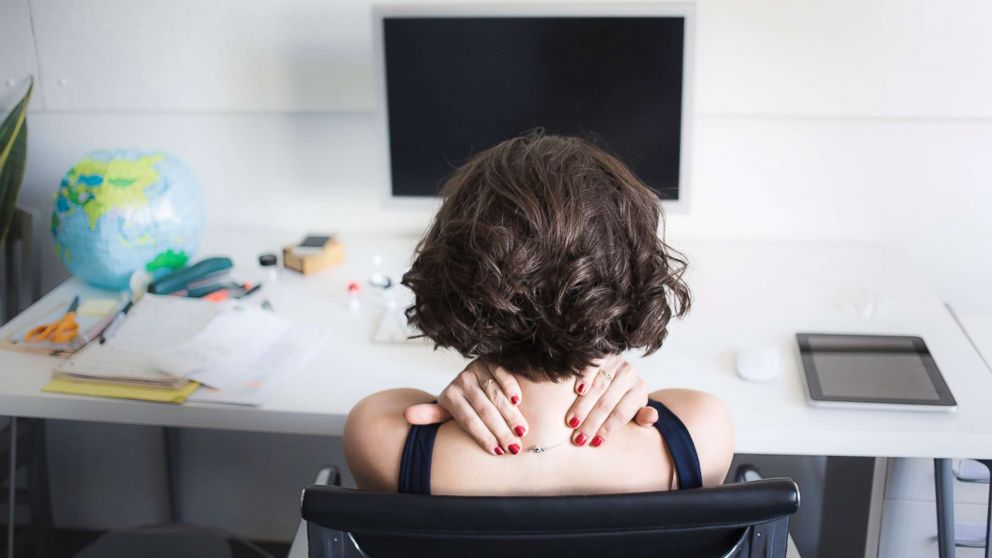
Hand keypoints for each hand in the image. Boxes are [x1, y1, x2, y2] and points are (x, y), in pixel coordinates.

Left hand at [404, 359, 527, 455]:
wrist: (471, 375)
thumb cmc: (461, 401)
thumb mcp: (446, 409)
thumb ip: (431, 415)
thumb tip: (406, 415)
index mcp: (449, 396)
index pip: (468, 421)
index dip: (483, 437)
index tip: (497, 452)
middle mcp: (461, 381)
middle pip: (485, 411)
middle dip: (501, 431)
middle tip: (515, 448)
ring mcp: (476, 369)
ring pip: (495, 395)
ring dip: (510, 414)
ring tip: (521, 432)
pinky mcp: (490, 361)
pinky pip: (502, 374)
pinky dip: (510, 387)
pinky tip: (518, 401)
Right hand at [564, 355, 657, 447]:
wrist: (619, 370)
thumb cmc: (623, 398)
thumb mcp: (635, 409)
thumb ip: (642, 417)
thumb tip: (652, 417)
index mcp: (639, 389)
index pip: (621, 414)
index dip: (607, 429)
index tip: (594, 443)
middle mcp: (629, 373)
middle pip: (607, 403)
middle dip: (591, 423)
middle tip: (578, 439)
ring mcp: (615, 362)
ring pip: (597, 387)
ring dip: (583, 406)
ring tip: (571, 422)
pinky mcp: (601, 354)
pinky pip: (590, 368)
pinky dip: (584, 379)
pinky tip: (577, 391)